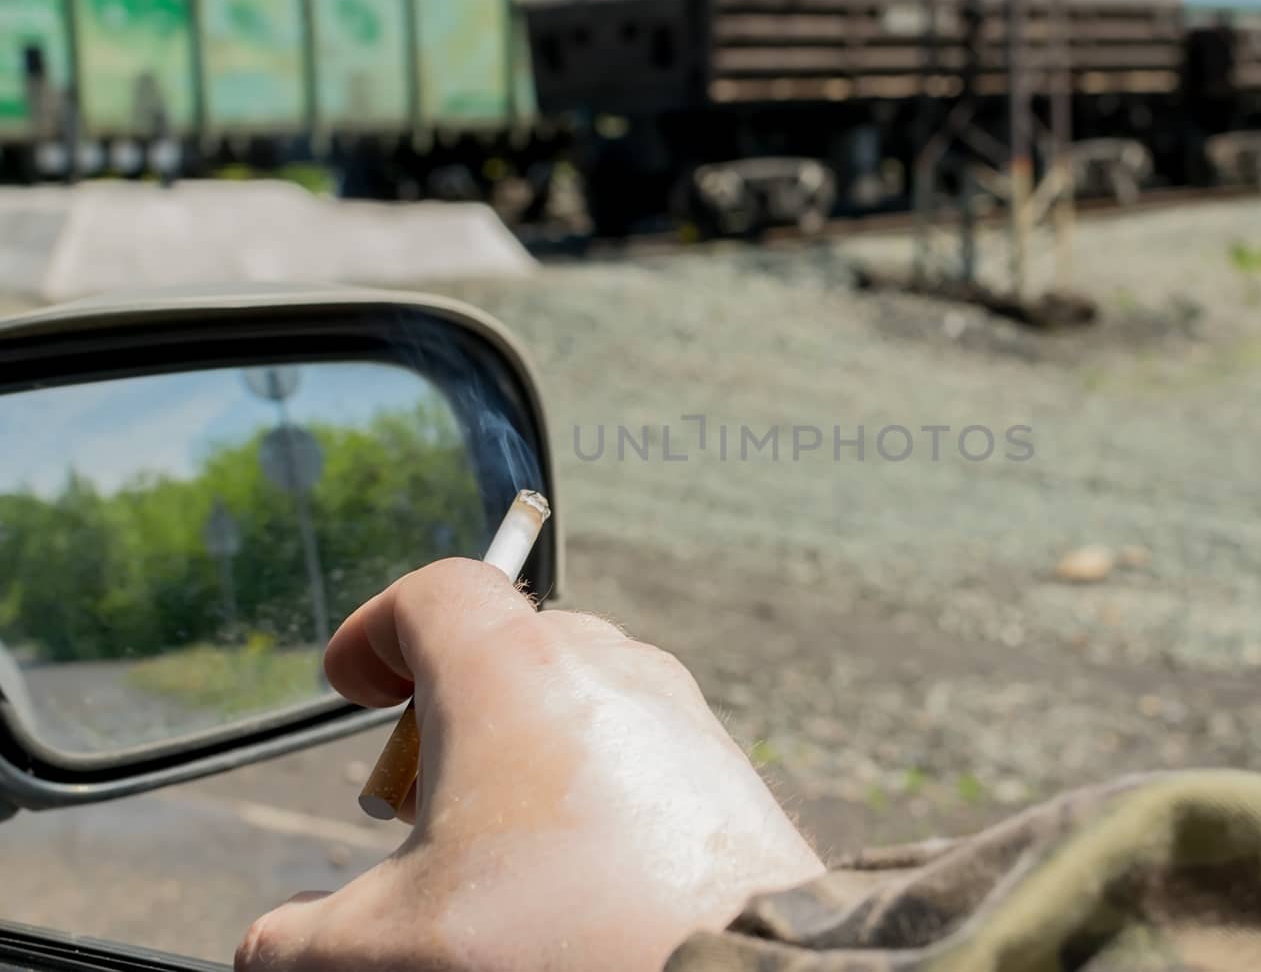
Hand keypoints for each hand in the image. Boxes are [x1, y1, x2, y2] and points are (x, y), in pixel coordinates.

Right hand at [235, 559, 822, 971]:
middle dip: (445, 706)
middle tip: (415, 800)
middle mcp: (602, 663)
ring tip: (494, 846)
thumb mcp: (384, 947)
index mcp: (510, 669)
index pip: (433, 592)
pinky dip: (587, 780)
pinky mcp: (722, 765)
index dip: (377, 630)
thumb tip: (270, 946)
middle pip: (503, 643)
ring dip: (518, 746)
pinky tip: (575, 870)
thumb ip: (298, 940)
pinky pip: (635, 742)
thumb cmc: (556, 940)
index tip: (352, 683)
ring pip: (574, 693)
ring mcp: (675, 709)